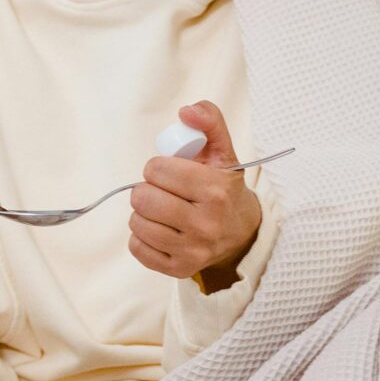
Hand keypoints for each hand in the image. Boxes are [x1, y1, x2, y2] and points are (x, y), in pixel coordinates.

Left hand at [130, 101, 264, 290]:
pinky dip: (142, 236)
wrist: (242, 233)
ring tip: (162, 209)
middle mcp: (206, 224)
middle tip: (163, 191)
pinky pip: (137, 248)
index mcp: (216, 191)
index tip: (170, 172)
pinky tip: (160, 229)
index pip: (156, 170)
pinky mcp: (179, 269)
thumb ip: (209, 121)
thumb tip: (186, 111)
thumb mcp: (223, 151)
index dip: (158, 166)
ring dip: (144, 212)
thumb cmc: (225, 188)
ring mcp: (192, 250)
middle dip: (148, 189)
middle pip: (143, 198)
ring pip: (137, 223)